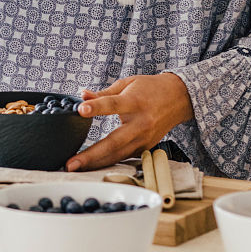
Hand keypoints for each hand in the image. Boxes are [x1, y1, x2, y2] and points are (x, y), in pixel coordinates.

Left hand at [65, 73, 192, 170]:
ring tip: (75, 167)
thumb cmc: (150, 88)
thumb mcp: (127, 84)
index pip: (113, 105)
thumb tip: (82, 96)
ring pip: (118, 155)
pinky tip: (91, 166)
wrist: (179, 98)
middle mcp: (141, 123)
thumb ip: (103, 94)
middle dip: (91, 154)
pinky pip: (124, 157)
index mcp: (136, 102)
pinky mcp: (145, 147)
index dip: (96, 107)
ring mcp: (145, 138)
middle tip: (71, 163)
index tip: (80, 110)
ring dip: (95, 163)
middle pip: (114, 142)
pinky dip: (107, 162)